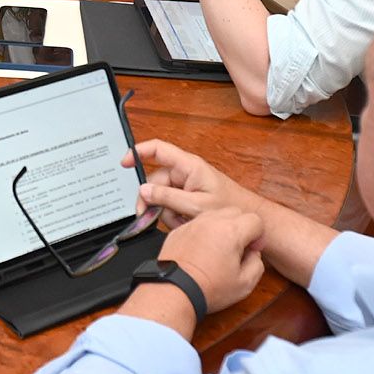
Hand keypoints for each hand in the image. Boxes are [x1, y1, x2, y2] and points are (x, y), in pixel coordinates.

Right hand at [127, 138, 260, 227]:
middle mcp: (185, 172)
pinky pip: (170, 205)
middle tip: (148, 216)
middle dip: (153, 201)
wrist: (249, 219)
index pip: (157, 149)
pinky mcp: (187, 197)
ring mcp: (185, 185)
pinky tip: (185, 223)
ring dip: (167, 212)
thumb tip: (144, 191)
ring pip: (161, 197)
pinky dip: (174, 217)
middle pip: (155, 181)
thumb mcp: (196, 205)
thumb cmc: (231, 206)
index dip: (138, 152)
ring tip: (183, 222)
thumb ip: (168, 197)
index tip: (124, 162)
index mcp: (188, 166)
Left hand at [156, 208, 265, 314]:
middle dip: (241, 227)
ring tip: (219, 249)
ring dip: (222, 227)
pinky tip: (202, 251)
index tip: (252, 250)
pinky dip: (204, 232)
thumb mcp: (245, 283)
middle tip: (237, 248)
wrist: (175, 291)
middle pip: (235, 211)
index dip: (258, 236)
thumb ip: (257, 263)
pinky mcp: (178, 230)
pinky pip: (197, 223)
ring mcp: (192, 224)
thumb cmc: (209, 289)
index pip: (255, 220)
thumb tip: (253, 253)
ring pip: (214, 214)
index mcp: (230, 231)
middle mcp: (210, 221)